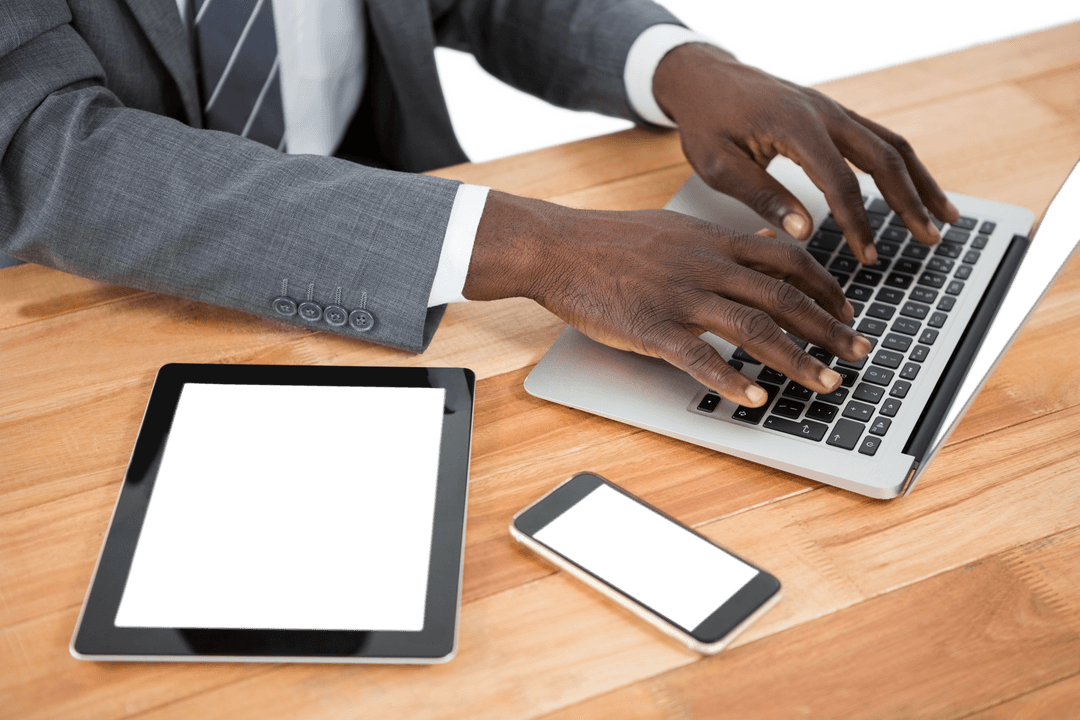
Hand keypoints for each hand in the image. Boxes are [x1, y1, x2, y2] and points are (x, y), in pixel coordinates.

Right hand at [464, 192, 871, 406]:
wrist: (558, 247)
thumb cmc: (611, 239)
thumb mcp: (676, 227)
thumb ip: (722, 238)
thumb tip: (763, 239)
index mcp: (715, 242)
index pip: (788, 262)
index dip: (826, 289)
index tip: (849, 312)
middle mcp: (707, 267)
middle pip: (784, 299)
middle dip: (830, 330)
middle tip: (861, 354)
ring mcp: (681, 298)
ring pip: (754, 330)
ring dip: (797, 360)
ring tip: (826, 383)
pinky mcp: (652, 327)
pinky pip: (699, 357)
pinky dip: (731, 380)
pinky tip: (756, 398)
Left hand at [652, 43, 959, 264]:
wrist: (704, 78)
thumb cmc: (706, 121)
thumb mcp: (719, 165)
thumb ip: (762, 195)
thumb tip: (804, 230)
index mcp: (796, 125)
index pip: (840, 181)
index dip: (858, 222)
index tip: (869, 256)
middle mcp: (825, 112)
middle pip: (884, 158)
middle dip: (909, 203)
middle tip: (928, 240)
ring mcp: (834, 110)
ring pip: (892, 145)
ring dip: (920, 183)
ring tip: (942, 219)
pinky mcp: (835, 114)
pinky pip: (880, 139)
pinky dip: (904, 167)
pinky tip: (917, 190)